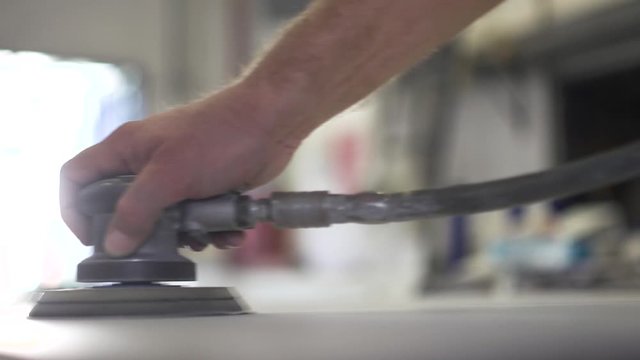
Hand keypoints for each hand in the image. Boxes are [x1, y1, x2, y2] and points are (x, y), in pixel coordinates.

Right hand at [60, 83, 299, 255]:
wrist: (272, 123)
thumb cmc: (222, 135)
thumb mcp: (171, 175)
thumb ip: (138, 209)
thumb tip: (114, 242)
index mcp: (127, 148)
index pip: (78, 177)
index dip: (74, 209)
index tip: (92, 237)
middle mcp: (147, 162)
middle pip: (123, 208)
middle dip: (144, 232)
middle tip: (160, 245)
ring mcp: (177, 175)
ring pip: (164, 219)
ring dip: (185, 235)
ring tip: (205, 236)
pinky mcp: (204, 187)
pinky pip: (196, 218)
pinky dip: (211, 229)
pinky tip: (228, 232)